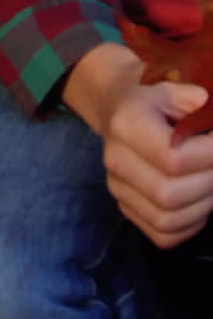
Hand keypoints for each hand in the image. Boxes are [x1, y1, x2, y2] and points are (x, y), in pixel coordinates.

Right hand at [64, 43, 212, 247]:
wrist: (115, 104)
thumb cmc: (149, 94)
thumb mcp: (168, 84)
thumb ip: (189, 96)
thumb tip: (207, 103)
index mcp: (126, 124)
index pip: (173, 158)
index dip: (210, 157)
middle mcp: (116, 160)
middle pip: (170, 195)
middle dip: (209, 184)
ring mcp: (118, 187)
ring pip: (167, 220)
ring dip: (202, 206)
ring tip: (211, 181)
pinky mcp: (125, 207)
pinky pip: (162, 235)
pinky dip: (189, 226)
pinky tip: (199, 201)